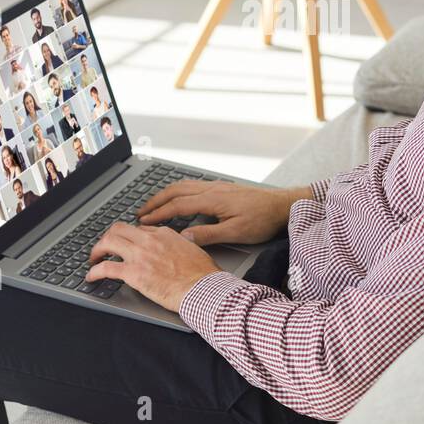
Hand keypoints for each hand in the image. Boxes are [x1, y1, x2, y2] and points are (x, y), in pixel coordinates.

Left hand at [86, 222, 220, 312]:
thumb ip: (183, 243)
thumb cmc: (202, 274)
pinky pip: (106, 268)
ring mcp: (140, 256)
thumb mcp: (194, 249)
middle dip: (108, 237)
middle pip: (119, 229)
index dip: (128, 237)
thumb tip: (185, 242)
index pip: (138, 229)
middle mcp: (149, 241)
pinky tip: (91, 277)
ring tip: (93, 259)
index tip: (125, 243)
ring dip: (97, 250)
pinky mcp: (133, 273)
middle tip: (104, 247)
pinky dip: (94, 272)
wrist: (202, 288)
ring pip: (108, 242)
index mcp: (164, 234)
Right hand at [137, 181, 310, 245]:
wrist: (283, 205)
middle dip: (156, 201)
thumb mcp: (236, 232)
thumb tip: (184, 237)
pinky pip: (193, 186)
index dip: (158, 214)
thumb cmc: (263, 220)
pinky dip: (178, 191)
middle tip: (140, 212)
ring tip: (153, 205)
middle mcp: (212, 189)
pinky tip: (178, 198)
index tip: (143, 221)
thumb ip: (209, 234)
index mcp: (212, 200)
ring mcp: (217, 186)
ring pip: (184, 186)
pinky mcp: (223, 188)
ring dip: (166, 194)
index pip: (178, 205)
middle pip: (176, 191)